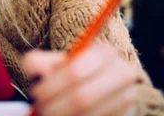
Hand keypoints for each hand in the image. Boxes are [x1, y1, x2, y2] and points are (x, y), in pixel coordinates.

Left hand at [21, 44, 138, 115]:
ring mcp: (129, 98)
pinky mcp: (128, 115)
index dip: (51, 87)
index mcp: (104, 53)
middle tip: (41, 109)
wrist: (101, 83)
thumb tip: (34, 72)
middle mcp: (123, 73)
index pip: (74, 73)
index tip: (36, 94)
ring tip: (50, 113)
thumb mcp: (54, 61)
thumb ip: (39, 62)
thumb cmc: (72, 71)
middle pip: (83, 98)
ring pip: (91, 115)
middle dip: (56, 107)